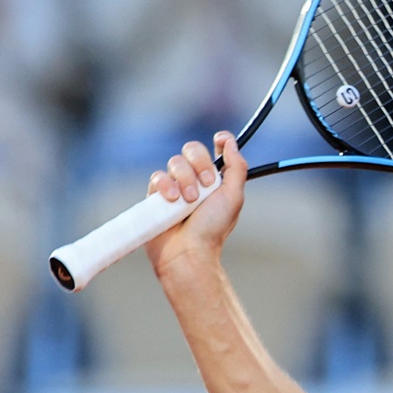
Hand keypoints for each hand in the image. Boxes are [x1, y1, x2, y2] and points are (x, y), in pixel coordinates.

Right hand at [145, 132, 246, 277]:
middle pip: (192, 149)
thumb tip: (230, 143)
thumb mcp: (233, 197)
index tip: (219, 140)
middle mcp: (195, 179)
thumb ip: (236, 168)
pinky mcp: (155, 195)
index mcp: (215, 179)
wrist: (188, 251)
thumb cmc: (213, 229)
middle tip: (205, 184)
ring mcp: (174, 186)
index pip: (215, 150)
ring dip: (184, 179)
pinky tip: (171, 200)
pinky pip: (157, 176)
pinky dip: (165, 185)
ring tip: (188, 201)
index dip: (219, 141)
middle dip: (200, 163)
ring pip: (175, 162)